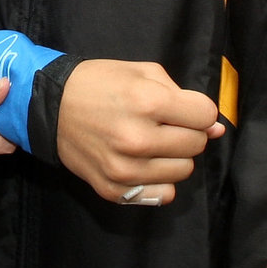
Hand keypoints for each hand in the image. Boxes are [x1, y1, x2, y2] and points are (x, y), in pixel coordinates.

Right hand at [57, 60, 225, 205]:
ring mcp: (125, 169)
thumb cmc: (100, 83)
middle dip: (187, 131)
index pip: (205, 116)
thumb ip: (183, 96)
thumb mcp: (143, 73)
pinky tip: (144, 163)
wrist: (50, 106)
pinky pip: (163, 194)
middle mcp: (138, 138)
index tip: (183, 108)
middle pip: (196, 145)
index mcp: (147, 102)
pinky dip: (160, 180)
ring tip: (153, 142)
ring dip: (175, 156)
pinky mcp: (114, 189)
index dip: (198, 110)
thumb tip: (216, 128)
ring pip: (183, 171)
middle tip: (165, 123)